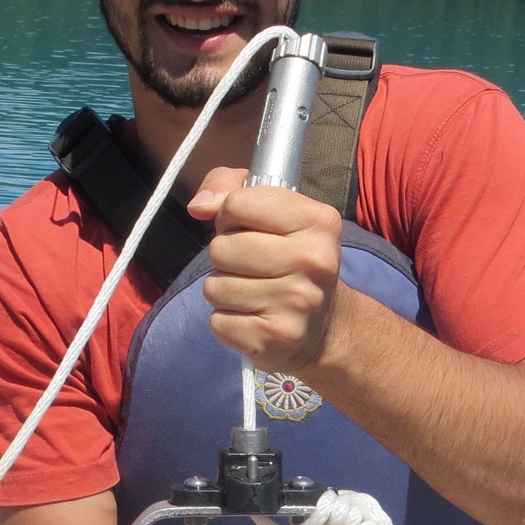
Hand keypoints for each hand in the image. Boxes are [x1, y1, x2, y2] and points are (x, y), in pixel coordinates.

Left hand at [189, 167, 342, 372]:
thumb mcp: (273, 208)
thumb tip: (198, 206)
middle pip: (221, 248)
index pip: (238, 203)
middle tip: (250, 264)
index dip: (231, 215)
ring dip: (223, 289)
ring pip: (215, 287)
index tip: (247, 228)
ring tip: (251, 291)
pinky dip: (227, 320)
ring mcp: (298, 302)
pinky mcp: (278, 337)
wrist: (325, 325)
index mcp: (318, 220)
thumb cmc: (289, 255)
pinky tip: (252, 316)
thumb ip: (230, 187)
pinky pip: (219, 321)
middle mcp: (314, 260)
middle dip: (224, 256)